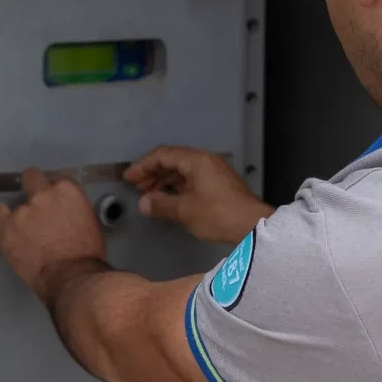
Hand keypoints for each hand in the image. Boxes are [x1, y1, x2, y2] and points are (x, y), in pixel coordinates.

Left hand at [0, 168, 107, 304]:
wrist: (71, 276)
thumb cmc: (85, 255)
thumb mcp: (89, 222)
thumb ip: (73, 209)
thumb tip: (65, 212)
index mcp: (67, 191)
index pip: (58, 182)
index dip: (55, 194)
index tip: (54, 203)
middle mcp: (43, 195)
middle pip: (33, 178)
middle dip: (33, 186)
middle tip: (35, 203)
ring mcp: (23, 210)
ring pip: (16, 203)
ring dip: (21, 215)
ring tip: (26, 232)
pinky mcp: (7, 227)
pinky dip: (0, 217)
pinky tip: (4, 223)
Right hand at [124, 146, 272, 245]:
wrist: (252, 226)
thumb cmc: (218, 215)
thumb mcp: (185, 210)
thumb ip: (161, 204)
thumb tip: (144, 203)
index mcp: (196, 160)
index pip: (163, 155)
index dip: (142, 165)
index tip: (129, 178)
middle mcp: (205, 160)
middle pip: (173, 160)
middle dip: (152, 173)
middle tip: (137, 187)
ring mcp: (214, 171)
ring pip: (183, 170)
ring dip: (164, 181)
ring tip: (150, 195)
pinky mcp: (219, 184)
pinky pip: (192, 179)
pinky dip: (177, 186)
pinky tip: (169, 199)